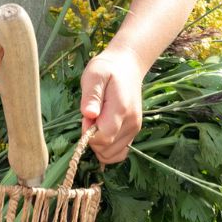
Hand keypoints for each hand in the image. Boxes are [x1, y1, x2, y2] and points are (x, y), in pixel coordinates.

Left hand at [79, 48, 143, 166]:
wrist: (127, 67)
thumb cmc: (106, 69)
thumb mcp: (94, 75)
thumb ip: (91, 96)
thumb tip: (89, 115)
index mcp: (121, 109)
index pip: (103, 137)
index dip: (88, 133)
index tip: (86, 118)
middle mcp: (131, 122)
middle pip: (106, 148)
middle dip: (92, 139)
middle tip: (91, 118)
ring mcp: (134, 129)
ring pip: (112, 154)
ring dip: (99, 145)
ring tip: (97, 123)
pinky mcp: (134, 132)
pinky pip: (119, 153)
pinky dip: (108, 150)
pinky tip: (103, 135)